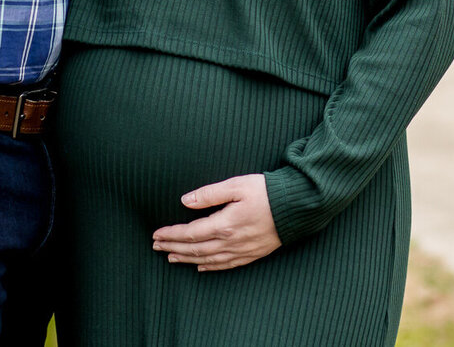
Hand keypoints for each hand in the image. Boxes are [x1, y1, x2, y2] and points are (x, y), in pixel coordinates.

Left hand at [152, 174, 280, 272]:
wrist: (297, 207)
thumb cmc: (267, 192)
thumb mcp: (237, 185)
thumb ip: (210, 193)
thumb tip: (185, 200)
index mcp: (225, 224)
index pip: (190, 233)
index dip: (171, 234)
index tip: (156, 234)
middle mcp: (230, 242)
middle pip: (195, 249)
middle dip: (173, 248)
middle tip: (156, 247)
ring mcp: (241, 251)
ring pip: (207, 260)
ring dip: (186, 260)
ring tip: (171, 258)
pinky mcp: (251, 254)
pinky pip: (225, 266)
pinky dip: (209, 268)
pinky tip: (200, 268)